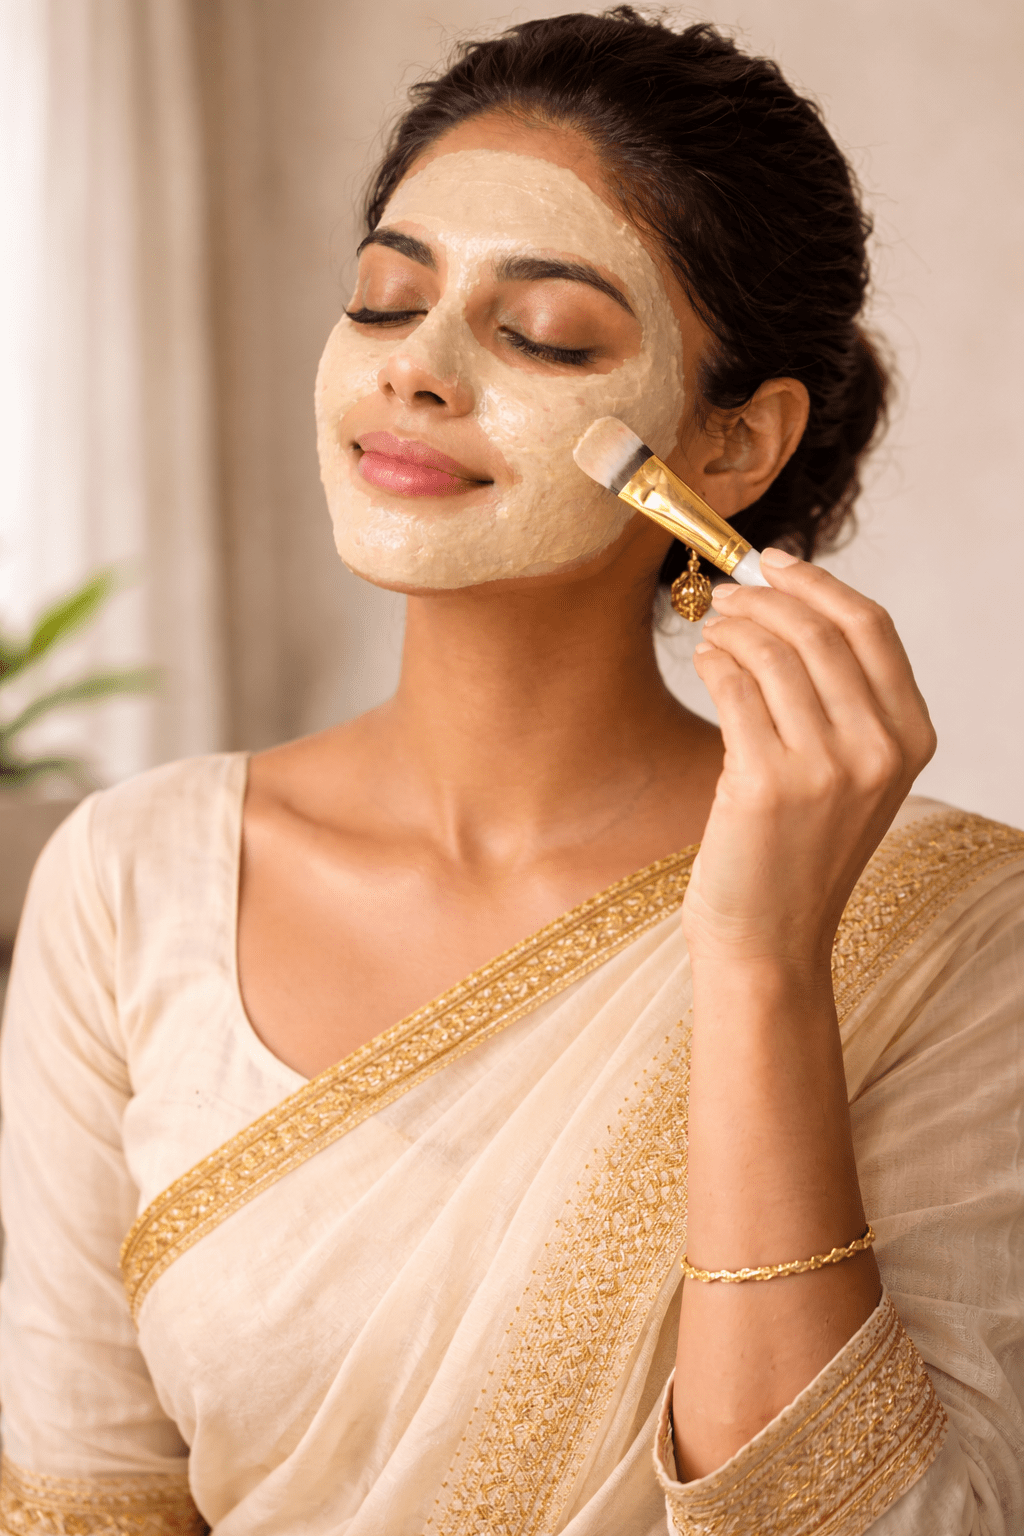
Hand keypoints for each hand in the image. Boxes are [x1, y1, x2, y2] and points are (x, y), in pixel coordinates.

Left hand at [684, 548, 935, 970]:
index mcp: (910, 739)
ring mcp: (824, 768)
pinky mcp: (765, 783)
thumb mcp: (848, 775)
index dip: (819, 583)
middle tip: (724, 594)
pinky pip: (734, 688)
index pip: (871, 627)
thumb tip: (789, 604)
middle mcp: (877, 750)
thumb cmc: (796, 851)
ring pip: (773, 653)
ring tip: (710, 631)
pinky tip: (704, 662)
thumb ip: (841, 700)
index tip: (774, 562)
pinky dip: (714, 662)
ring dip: (733, 628)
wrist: (770, 938)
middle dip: (764, 598)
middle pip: (819, 630)